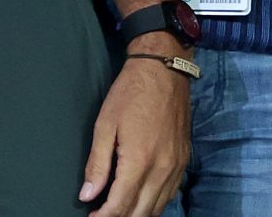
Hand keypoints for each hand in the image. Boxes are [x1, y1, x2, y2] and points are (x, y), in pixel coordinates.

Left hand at [78, 56, 189, 216]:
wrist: (165, 68)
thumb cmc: (130, 93)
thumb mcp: (105, 125)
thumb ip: (97, 163)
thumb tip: (87, 195)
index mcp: (140, 160)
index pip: (120, 206)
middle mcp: (162, 167)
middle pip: (140, 212)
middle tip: (101, 215)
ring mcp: (176, 164)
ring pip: (158, 206)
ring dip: (137, 214)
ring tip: (118, 211)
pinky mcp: (184, 158)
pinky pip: (171, 193)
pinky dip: (155, 204)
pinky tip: (142, 201)